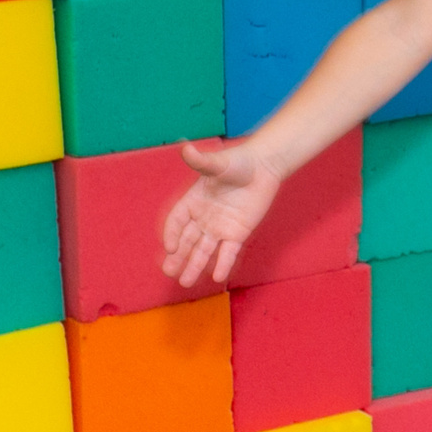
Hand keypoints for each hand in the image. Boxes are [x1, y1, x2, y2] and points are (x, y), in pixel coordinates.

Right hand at [160, 138, 285, 287]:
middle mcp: (202, 218)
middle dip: (177, 257)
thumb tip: (186, 148)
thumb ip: (202, 161)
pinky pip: (228, 252)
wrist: (263, 168)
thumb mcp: (218, 164)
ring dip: (194, 266)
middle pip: (187, 241)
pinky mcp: (237, 234)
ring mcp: (219, 228)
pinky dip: (223, 264)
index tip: (170, 247)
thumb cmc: (238, 163)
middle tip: (168, 272)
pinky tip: (217, 278)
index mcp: (192, 201)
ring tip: (184, 283)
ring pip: (204, 251)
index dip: (172, 234)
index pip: (176, 222)